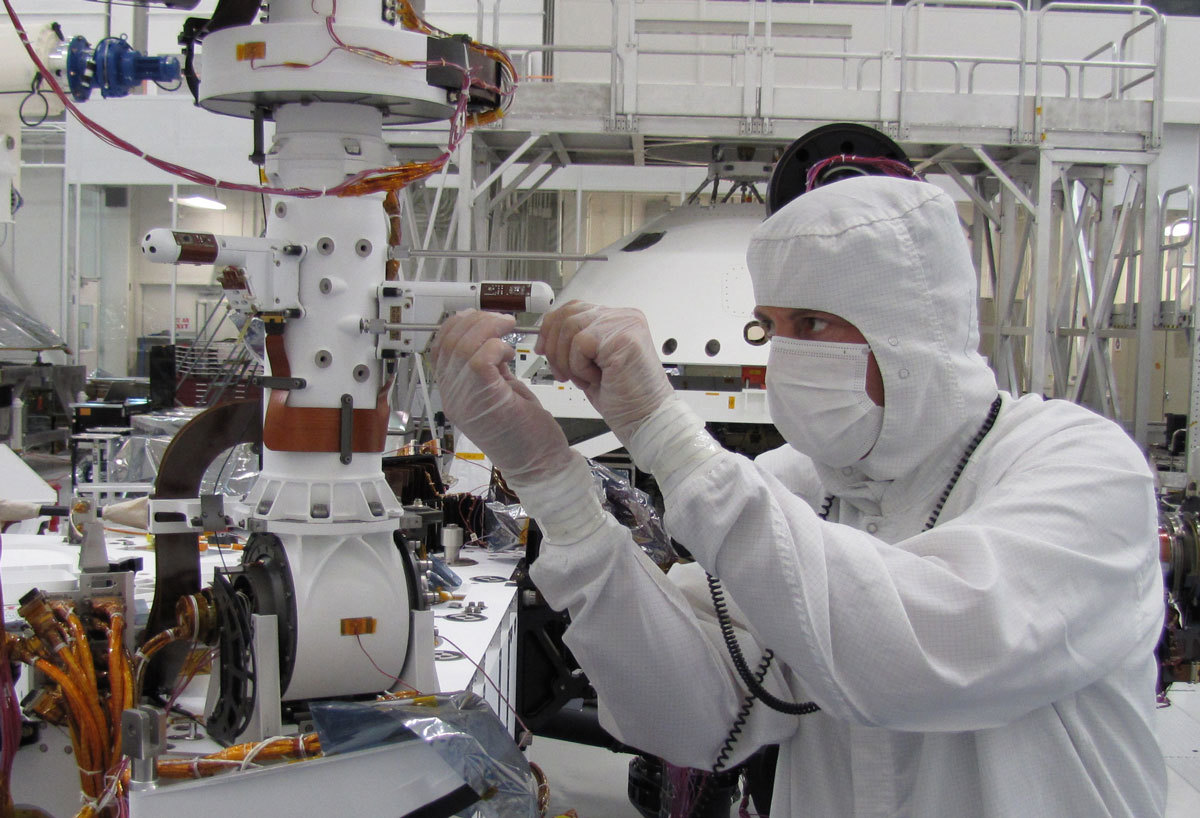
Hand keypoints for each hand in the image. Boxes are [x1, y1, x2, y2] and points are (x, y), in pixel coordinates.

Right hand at [431, 310, 572, 484]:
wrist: (539, 466)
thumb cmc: (524, 431)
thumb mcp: (500, 390)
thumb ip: (488, 366)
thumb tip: (489, 337)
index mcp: (453, 392)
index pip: (440, 346)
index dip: (459, 324)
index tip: (482, 317)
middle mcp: (452, 396)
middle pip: (449, 342)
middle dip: (476, 320)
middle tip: (502, 321)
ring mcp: (465, 401)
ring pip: (463, 347)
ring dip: (489, 329)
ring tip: (509, 329)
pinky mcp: (486, 401)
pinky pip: (479, 360)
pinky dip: (496, 347)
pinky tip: (509, 354)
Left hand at [535, 301, 674, 444]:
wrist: (645, 418)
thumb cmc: (624, 398)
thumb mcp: (590, 364)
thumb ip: (573, 344)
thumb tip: (544, 338)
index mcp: (617, 319)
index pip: (574, 308)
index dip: (551, 328)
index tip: (543, 349)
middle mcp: (623, 317)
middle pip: (568, 314)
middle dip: (554, 348)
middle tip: (562, 373)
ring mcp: (625, 324)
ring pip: (571, 327)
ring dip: (568, 360)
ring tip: (584, 379)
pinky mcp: (623, 338)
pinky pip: (581, 343)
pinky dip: (580, 366)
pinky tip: (597, 378)